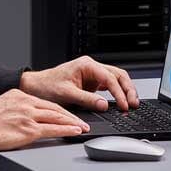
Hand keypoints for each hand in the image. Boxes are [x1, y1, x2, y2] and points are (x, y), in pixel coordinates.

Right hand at [0, 89, 89, 152]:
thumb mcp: (1, 105)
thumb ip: (15, 106)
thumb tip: (24, 113)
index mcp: (18, 94)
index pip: (44, 102)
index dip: (58, 109)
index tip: (67, 113)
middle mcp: (25, 102)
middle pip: (54, 108)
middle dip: (70, 115)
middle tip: (81, 120)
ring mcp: (28, 115)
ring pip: (56, 117)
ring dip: (72, 122)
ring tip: (82, 126)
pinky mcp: (29, 129)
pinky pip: (53, 129)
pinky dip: (66, 130)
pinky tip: (74, 131)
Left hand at [19, 56, 139, 111]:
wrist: (36, 87)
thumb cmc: (47, 86)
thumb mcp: (67, 94)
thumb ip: (87, 99)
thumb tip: (104, 105)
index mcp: (86, 65)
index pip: (109, 78)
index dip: (119, 93)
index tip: (124, 105)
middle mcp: (91, 67)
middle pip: (118, 75)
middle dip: (128, 89)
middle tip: (134, 104)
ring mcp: (92, 74)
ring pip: (116, 79)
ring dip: (125, 91)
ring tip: (131, 104)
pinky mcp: (91, 82)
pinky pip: (109, 86)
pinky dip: (117, 94)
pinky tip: (121, 103)